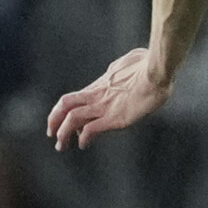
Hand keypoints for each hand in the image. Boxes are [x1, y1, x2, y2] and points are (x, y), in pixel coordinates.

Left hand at [47, 48, 172, 149]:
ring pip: (72, 119)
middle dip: (54, 120)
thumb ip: (120, 69)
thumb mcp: (129, 62)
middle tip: (51, 133)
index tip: (64, 121)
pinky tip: (84, 145)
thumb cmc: (149, 64)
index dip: (64, 111)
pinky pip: (91, 130)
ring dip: (63, 134)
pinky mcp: (114, 118)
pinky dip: (84, 138)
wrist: (157, 72)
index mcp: (101, 84)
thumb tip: (119, 68)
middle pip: (65, 105)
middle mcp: (98, 96)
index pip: (74, 98)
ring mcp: (105, 107)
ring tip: (61, 146)